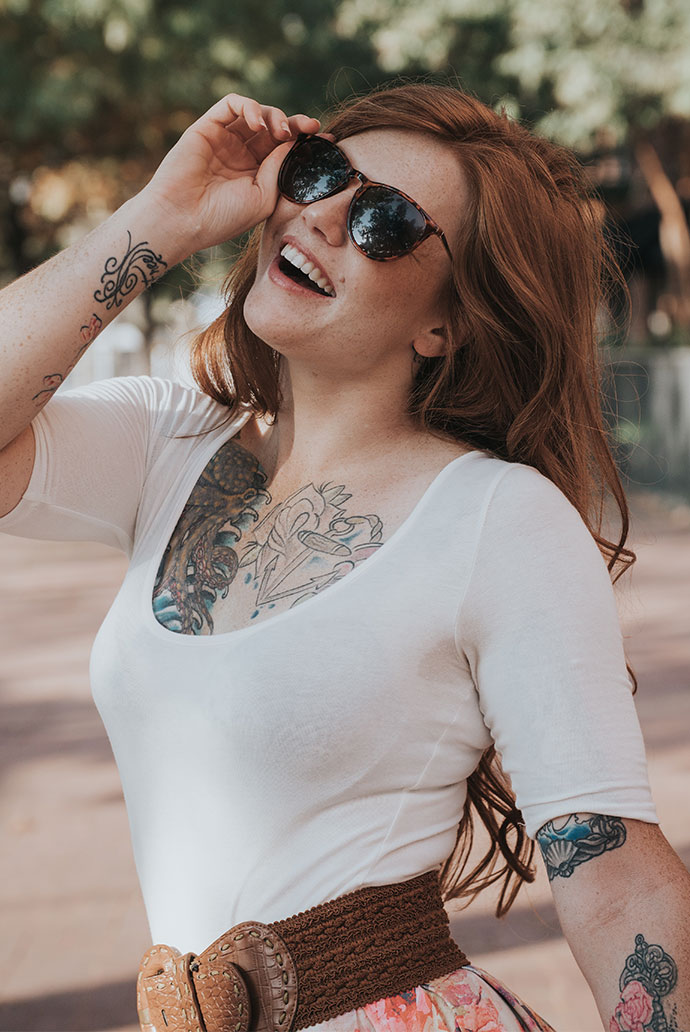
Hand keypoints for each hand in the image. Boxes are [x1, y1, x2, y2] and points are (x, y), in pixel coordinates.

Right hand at [141, 93, 320, 253]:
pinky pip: (232, 104)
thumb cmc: (223, 217)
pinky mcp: (208, 127)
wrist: (183, 219)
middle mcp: (241, 155)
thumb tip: (295, 140)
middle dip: (296, 124)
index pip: (285, 150)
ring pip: (257, 113)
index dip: (305, 142)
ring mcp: (225, 139)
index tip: (327, 140)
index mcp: (256, 175)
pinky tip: (258, 124)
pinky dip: (250, 107)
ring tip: (280, 131)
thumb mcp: (264, 196)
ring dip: (275, 116)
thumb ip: (280, 167)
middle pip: (275, 128)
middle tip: (310, 128)